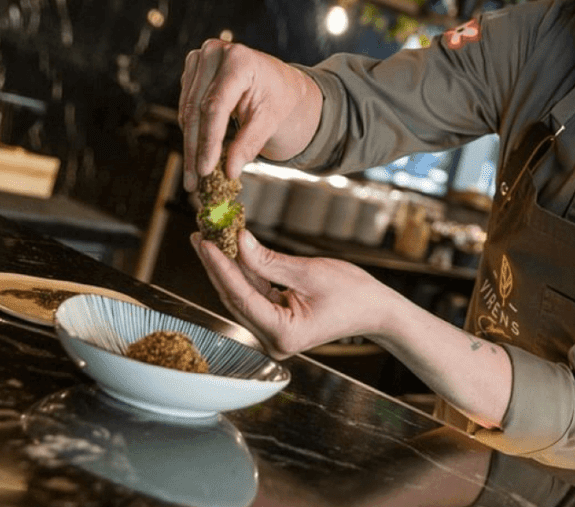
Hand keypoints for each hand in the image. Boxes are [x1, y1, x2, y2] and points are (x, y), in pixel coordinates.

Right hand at [178, 39, 321, 191]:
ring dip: (190, 146)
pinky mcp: (192, 71)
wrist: (279, 81)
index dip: (208, 141)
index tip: (205, 170)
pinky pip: (186, 107)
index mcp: (239, 60)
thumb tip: (230, 172)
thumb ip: (249, 143)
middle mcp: (214, 53)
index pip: (216, 107)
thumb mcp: (270, 120)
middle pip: (196, 110)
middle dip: (195, 149)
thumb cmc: (279, 97)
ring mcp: (199, 59)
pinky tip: (195, 156)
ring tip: (194, 177)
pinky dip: (190, 133)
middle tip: (195, 182)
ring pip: (187, 111)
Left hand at [191, 229, 392, 359]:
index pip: (241, 296)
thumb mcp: (310, 271)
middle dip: (217, 265)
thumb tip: (238, 241)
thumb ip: (269, 261)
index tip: (204, 242)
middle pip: (235, 298)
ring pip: (241, 296)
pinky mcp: (276, 323)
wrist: (376, 311)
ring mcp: (273, 334)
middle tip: (199, 234)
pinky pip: (253, 296)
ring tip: (209, 239)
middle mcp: (272, 340)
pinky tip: (230, 253)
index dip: (221, 267)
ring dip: (226, 268)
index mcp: (282, 333)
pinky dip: (243, 274)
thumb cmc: (353, 293)